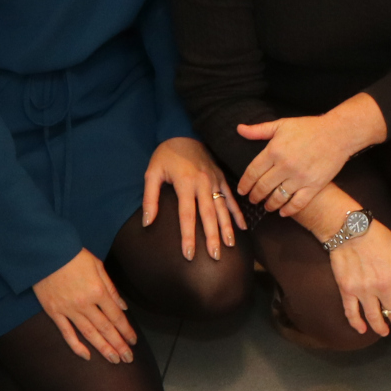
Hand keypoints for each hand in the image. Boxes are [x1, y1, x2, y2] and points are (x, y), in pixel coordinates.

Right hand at [33, 248, 136, 362]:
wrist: (46, 253)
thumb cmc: (74, 256)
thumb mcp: (98, 266)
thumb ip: (111, 288)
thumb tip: (123, 307)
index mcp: (98, 291)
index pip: (116, 316)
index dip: (126, 330)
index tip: (133, 341)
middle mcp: (85, 304)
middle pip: (105, 328)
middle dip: (118, 344)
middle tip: (128, 358)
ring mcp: (68, 310)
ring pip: (89, 334)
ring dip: (103, 348)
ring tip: (114, 360)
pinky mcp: (54, 312)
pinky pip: (67, 333)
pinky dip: (76, 346)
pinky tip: (87, 356)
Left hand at [142, 137, 242, 260]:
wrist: (182, 133)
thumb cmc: (165, 155)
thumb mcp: (152, 173)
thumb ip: (150, 198)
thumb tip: (147, 222)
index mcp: (185, 183)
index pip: (187, 215)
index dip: (188, 236)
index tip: (189, 255)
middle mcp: (202, 183)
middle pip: (208, 215)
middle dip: (212, 237)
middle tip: (215, 257)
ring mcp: (214, 180)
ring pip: (222, 208)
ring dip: (227, 227)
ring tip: (229, 246)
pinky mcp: (221, 177)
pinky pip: (231, 197)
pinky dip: (237, 212)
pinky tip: (243, 226)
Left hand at [237, 100, 377, 218]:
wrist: (337, 133)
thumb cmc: (309, 127)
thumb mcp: (281, 124)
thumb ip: (259, 130)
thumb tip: (239, 129)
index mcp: (274, 150)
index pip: (252, 172)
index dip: (245, 184)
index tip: (242, 190)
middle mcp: (284, 166)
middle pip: (263, 187)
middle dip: (255, 196)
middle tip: (253, 200)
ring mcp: (299, 178)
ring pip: (278, 198)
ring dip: (269, 205)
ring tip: (267, 206)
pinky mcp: (314, 186)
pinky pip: (297, 203)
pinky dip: (288, 210)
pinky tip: (283, 212)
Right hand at [327, 220, 390, 337]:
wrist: (349, 229)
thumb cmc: (378, 235)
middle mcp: (384, 286)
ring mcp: (365, 290)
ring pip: (375, 317)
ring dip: (381, 328)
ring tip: (384, 331)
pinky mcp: (348, 290)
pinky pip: (352, 313)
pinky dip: (357, 324)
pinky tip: (362, 330)